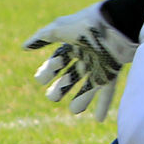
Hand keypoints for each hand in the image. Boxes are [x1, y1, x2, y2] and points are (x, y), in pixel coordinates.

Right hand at [25, 1, 136, 120]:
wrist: (120, 24)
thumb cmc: (89, 24)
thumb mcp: (61, 28)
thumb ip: (42, 37)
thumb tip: (24, 46)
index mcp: (75, 42)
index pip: (58, 60)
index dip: (49, 70)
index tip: (40, 79)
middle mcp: (88, 54)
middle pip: (72, 75)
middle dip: (61, 87)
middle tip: (52, 97)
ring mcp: (101, 64)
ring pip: (89, 85)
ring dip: (82, 98)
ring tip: (74, 110)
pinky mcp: (113, 71)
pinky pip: (108, 91)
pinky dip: (103, 105)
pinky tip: (98, 119)